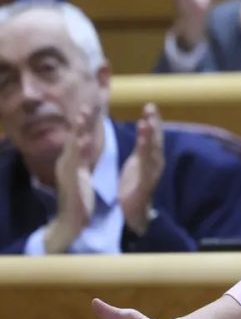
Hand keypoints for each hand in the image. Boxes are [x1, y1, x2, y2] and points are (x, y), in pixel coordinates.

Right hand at [46, 109, 95, 253]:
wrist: (71, 219)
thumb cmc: (79, 194)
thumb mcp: (82, 170)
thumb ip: (83, 154)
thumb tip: (85, 138)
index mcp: (74, 157)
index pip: (81, 133)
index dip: (87, 118)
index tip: (94, 101)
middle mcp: (69, 160)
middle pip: (76, 134)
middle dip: (82, 118)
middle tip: (88, 99)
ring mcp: (69, 169)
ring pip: (74, 145)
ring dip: (78, 129)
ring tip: (82, 114)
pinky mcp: (73, 180)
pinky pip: (77, 163)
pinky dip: (81, 151)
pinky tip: (85, 141)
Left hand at [118, 103, 163, 235]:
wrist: (130, 215)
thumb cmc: (132, 188)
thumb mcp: (137, 163)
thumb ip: (142, 147)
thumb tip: (145, 129)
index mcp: (150, 158)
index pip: (152, 137)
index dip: (153, 121)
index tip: (150, 106)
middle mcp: (155, 164)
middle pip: (156, 140)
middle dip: (154, 123)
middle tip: (150, 107)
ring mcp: (152, 174)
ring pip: (152, 151)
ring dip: (150, 135)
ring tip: (147, 120)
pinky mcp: (145, 183)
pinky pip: (145, 165)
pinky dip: (145, 152)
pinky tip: (142, 142)